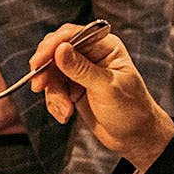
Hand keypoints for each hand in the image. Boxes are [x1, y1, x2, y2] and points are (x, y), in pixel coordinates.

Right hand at [29, 25, 173, 172]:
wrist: (135, 138)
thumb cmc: (131, 110)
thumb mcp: (107, 89)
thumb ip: (81, 69)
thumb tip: (60, 49)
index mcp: (105, 46)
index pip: (72, 35)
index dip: (52, 46)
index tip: (38, 62)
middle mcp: (91, 55)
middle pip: (56, 51)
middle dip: (46, 70)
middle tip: (39, 85)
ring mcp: (81, 72)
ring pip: (52, 73)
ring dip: (53, 93)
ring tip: (65, 110)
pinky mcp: (73, 88)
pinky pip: (53, 89)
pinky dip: (55, 103)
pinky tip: (65, 115)